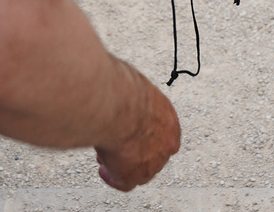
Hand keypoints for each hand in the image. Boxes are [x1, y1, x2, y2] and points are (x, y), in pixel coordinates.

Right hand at [96, 72, 179, 189]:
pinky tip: (104, 169)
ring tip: (104, 153)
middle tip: (117, 143)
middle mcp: (167, 142)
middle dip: (133, 149)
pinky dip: (113, 177)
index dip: (146, 134)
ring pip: (138, 168)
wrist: (119, 105)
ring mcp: (153, 162)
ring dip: (122, 163)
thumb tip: (126, 94)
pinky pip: (124, 183)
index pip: (162, 132)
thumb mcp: (136, 90)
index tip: (133, 131)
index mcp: (170, 119)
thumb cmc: (125, 91)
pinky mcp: (135, 176)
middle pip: (150, 151)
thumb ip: (136, 101)